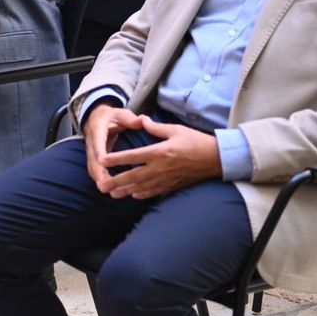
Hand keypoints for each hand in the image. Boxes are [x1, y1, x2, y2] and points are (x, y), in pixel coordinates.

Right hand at [82, 102, 140, 192]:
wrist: (97, 117)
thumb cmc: (112, 116)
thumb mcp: (121, 114)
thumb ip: (131, 119)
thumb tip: (143, 120)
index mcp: (98, 128)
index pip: (97, 141)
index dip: (99, 151)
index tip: (102, 161)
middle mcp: (92, 141)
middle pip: (92, 158)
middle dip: (98, 172)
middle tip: (105, 184)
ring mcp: (91, 150)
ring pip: (92, 166)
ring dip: (98, 178)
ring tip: (107, 190)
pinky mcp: (93, 157)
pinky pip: (94, 169)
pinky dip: (99, 179)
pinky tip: (108, 189)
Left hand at [97, 116, 221, 199]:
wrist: (215, 159)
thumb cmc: (196, 142)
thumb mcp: (175, 130)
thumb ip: (156, 128)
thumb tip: (141, 120)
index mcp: (159, 152)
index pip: (132, 157)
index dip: (116, 159)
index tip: (102, 161)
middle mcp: (160, 168)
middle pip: (132, 176)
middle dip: (115, 181)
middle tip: (101, 185)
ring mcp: (165, 179)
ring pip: (141, 187)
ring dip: (125, 191)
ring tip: (112, 194)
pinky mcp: (172, 186)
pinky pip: (154, 192)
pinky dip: (142, 194)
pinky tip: (133, 195)